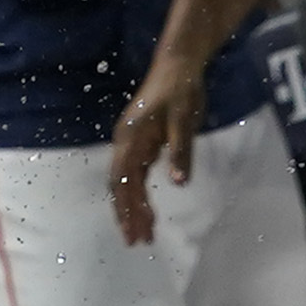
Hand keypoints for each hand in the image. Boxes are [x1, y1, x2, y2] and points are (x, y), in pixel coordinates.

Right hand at [105, 56, 208, 246]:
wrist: (179, 64)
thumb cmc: (182, 90)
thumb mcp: (184, 120)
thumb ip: (180, 151)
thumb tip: (179, 183)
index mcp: (131, 137)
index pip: (123, 179)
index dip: (127, 207)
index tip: (133, 231)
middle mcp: (126, 142)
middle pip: (121, 185)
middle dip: (127, 214)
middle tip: (137, 242)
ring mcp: (133, 142)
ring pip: (128, 182)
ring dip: (134, 207)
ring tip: (143, 233)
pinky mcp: (143, 142)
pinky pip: (137, 174)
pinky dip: (140, 194)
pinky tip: (147, 210)